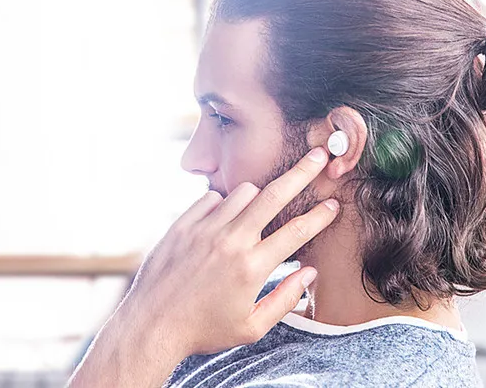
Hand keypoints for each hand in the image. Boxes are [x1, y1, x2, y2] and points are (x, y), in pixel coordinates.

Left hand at [69, 147, 337, 387]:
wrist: (151, 325)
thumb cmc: (204, 330)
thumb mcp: (251, 328)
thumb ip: (285, 299)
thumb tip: (310, 273)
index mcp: (252, 268)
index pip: (297, 232)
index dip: (321, 215)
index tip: (334, 203)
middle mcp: (230, 242)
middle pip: (275, 195)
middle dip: (302, 173)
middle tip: (319, 155)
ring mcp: (204, 229)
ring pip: (243, 192)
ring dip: (257, 197)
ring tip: (255, 215)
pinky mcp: (182, 224)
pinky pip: (212, 197)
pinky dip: (222, 205)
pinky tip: (221, 224)